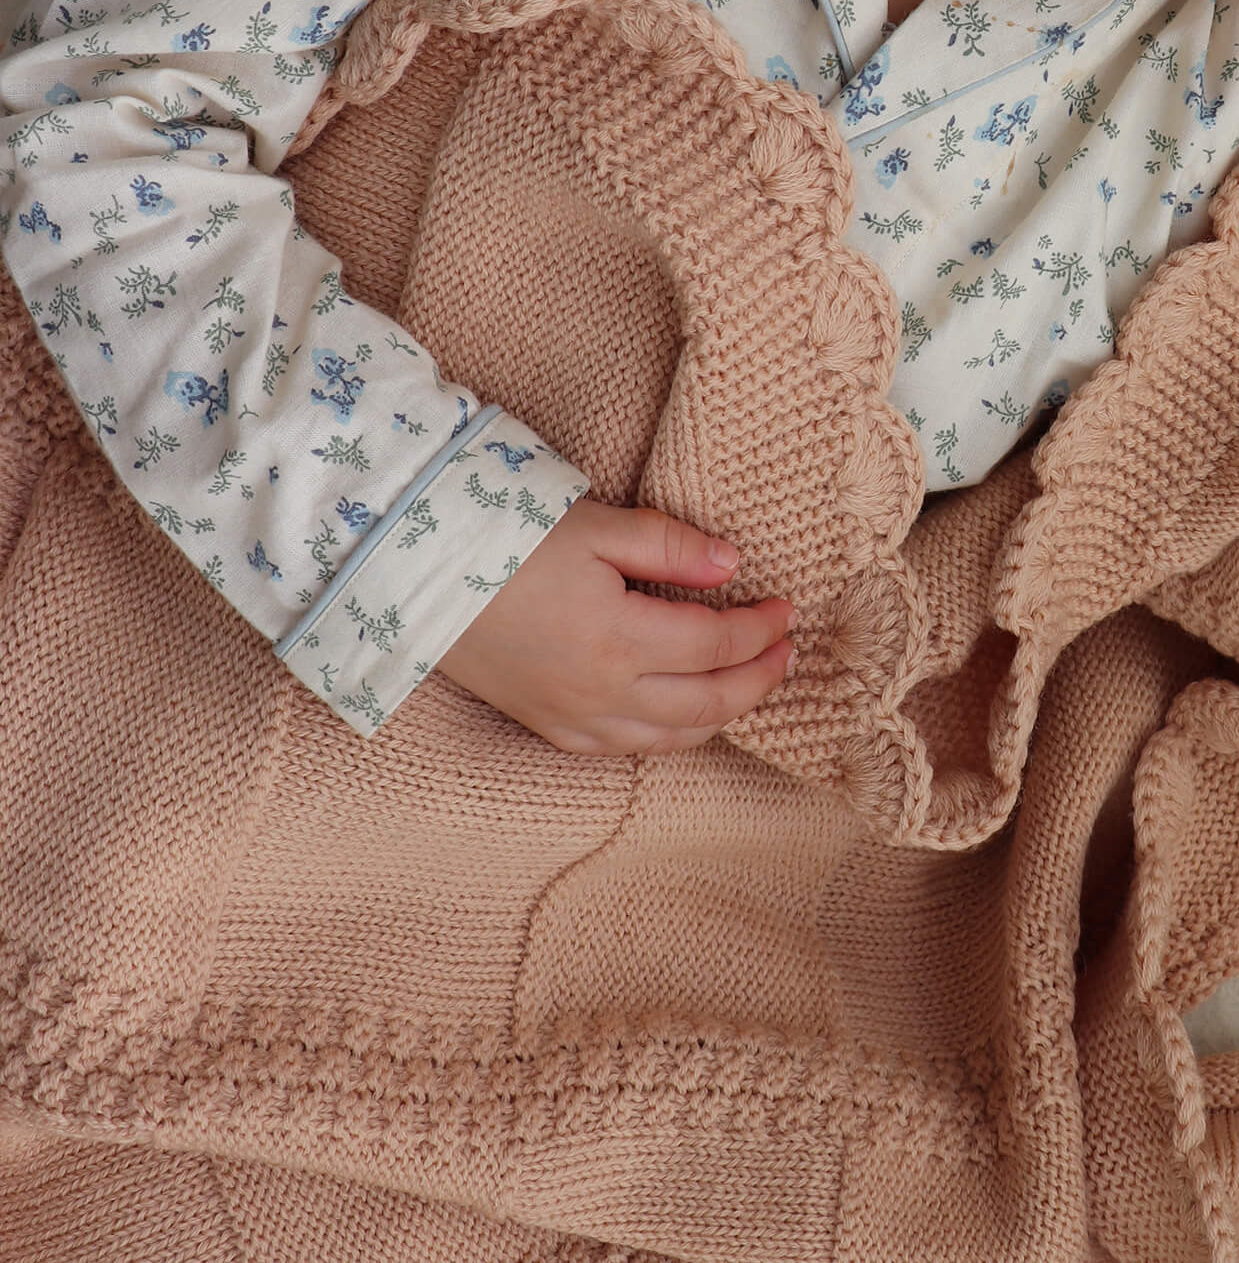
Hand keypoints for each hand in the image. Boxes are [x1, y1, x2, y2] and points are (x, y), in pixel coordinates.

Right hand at [435, 496, 794, 753]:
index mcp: (618, 641)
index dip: (760, 630)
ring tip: (753, 681)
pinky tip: (690, 711)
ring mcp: (574, 720)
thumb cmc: (504, 541)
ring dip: (724, 713)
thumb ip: (670, 546)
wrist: (414, 580)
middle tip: (787, 650)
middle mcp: (601, 695)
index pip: (716, 646)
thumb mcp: (595, 526)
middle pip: (708, 703)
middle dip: (758, 678)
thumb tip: (733, 564)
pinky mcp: (550, 729)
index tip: (786, 608)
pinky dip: (674, 735)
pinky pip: (629, 749)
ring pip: (673, 738)